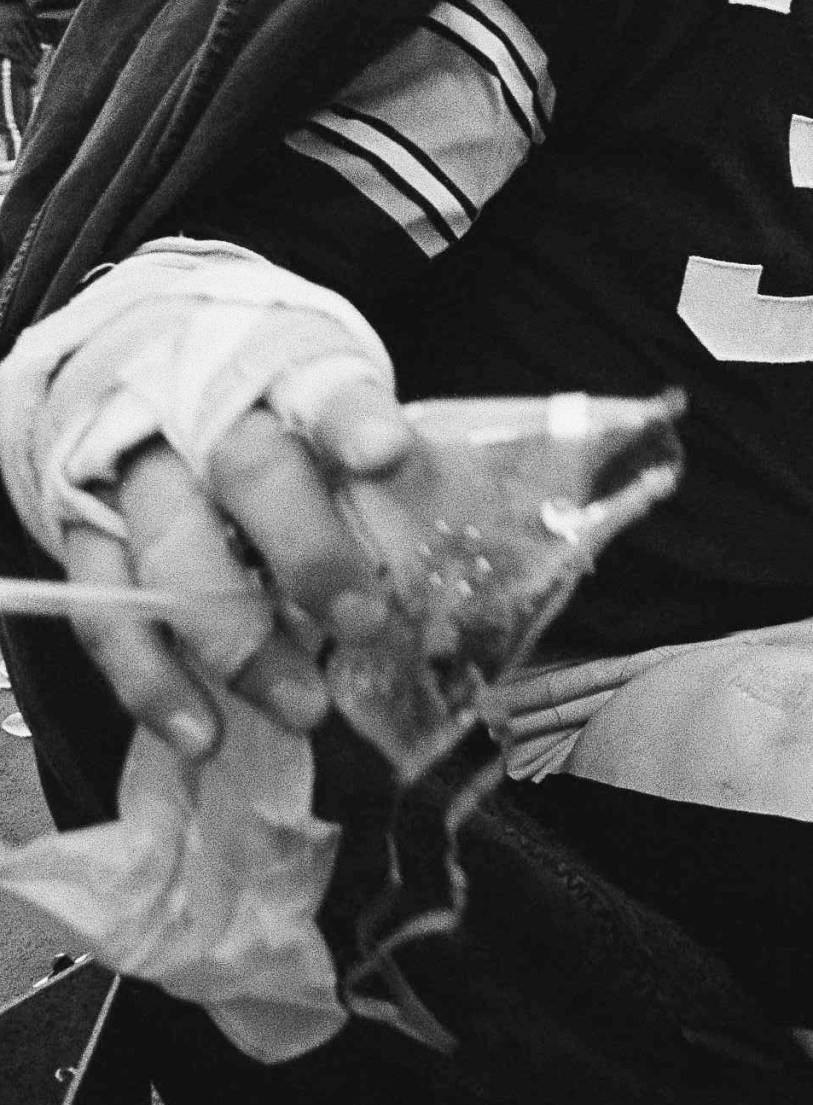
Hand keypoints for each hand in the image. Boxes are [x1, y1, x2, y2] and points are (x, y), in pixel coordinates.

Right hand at [59, 342, 426, 762]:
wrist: (126, 372)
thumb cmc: (259, 414)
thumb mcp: (318, 416)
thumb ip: (366, 475)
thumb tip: (437, 560)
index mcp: (278, 370)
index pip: (324, 386)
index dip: (354, 421)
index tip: (387, 455)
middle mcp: (199, 413)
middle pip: (248, 470)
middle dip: (307, 550)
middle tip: (363, 622)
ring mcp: (133, 473)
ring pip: (175, 551)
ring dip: (237, 640)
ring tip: (301, 706)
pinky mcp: (82, 533)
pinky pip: (107, 614)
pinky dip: (153, 682)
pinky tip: (200, 733)